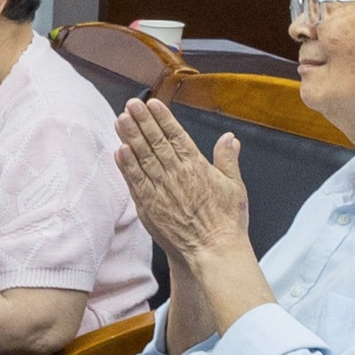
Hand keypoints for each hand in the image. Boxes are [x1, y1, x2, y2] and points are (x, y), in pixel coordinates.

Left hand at [114, 100, 254, 260]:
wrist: (214, 252)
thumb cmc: (227, 222)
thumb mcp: (234, 186)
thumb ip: (228, 159)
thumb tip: (229, 137)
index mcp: (197, 167)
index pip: (177, 136)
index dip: (163, 119)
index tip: (152, 103)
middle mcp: (177, 175)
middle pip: (156, 143)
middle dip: (142, 121)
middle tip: (131, 104)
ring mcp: (161, 190)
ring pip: (143, 158)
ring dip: (130, 137)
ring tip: (120, 119)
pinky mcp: (149, 206)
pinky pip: (135, 182)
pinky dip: (127, 166)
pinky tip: (119, 151)